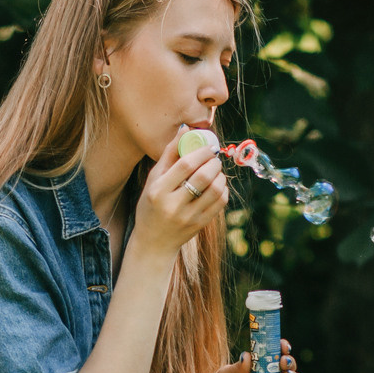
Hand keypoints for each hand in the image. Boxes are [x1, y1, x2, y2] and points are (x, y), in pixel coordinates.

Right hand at [130, 136, 227, 262]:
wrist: (154, 243)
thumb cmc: (151, 206)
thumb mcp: (153, 180)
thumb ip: (169, 155)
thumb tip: (185, 129)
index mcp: (158, 191)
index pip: (185, 165)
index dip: (201, 151)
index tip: (208, 146)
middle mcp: (173, 205)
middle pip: (203, 177)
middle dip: (213, 162)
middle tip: (213, 157)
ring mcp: (189, 217)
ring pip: (215, 190)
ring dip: (220, 175)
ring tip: (215, 171)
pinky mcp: (201, 225)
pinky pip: (220, 203)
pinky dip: (223, 189)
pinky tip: (217, 185)